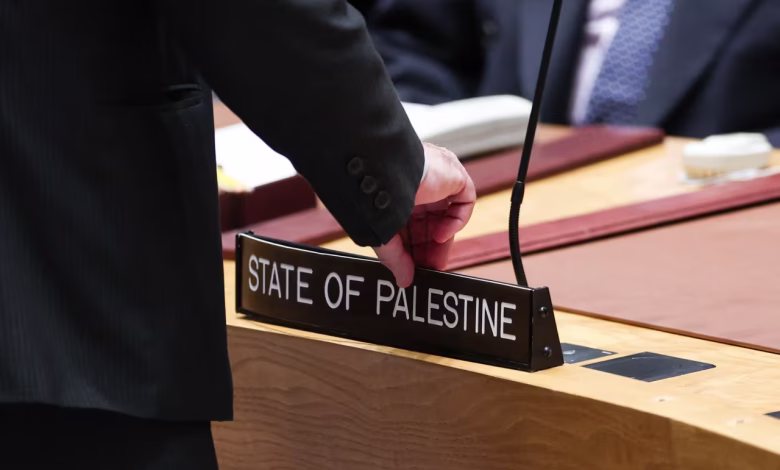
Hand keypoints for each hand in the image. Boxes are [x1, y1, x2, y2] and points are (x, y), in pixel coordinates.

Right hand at [373, 143, 475, 286]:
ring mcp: (437, 179)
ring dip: (441, 241)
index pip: (413, 226)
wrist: (382, 173)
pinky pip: (465, 201)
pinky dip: (456, 221)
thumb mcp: (384, 236)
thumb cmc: (374, 195)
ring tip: (434, 260)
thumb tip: (404, 282)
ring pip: (447, 216)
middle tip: (428, 270)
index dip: (416, 249)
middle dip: (429, 250)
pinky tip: (441, 234)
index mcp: (398, 194)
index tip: (416, 269)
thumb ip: (396, 260)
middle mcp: (419, 186)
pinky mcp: (454, 175)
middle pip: (431, 225)